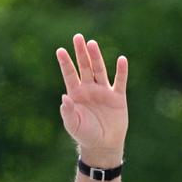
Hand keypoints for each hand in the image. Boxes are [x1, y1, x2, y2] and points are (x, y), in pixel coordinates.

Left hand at [56, 34, 128, 160]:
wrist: (103, 144)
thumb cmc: (84, 134)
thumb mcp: (72, 124)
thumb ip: (67, 112)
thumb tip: (64, 98)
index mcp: (75, 94)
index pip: (69, 74)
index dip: (65, 63)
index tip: (60, 50)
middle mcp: (89, 88)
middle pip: (84, 66)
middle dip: (81, 52)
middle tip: (77, 37)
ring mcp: (103, 91)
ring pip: (100, 69)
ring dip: (96, 57)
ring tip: (92, 44)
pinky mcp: (118, 96)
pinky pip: (120, 81)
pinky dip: (121, 71)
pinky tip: (122, 59)